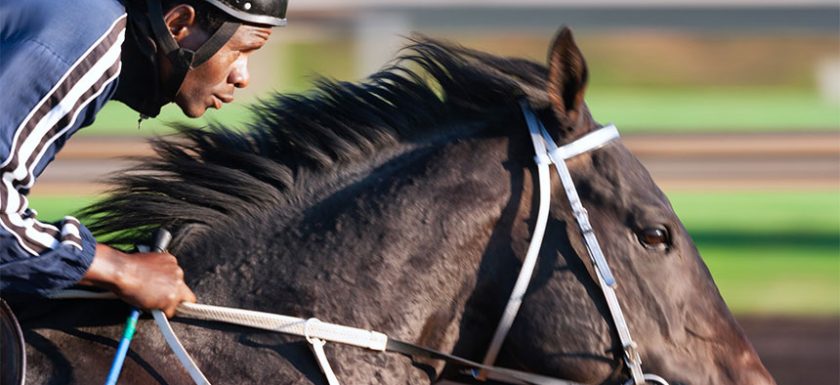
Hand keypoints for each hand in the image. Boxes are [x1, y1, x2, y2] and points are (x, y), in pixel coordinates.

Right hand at [80, 244, 196, 317]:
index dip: (170, 286)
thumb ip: (158, 273)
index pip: (178, 278)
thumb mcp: (149, 264)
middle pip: (183, 290)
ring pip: (179, 302)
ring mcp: (176, 286)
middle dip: (174, 296)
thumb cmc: (128, 268)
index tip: (164, 290)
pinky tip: (150, 306)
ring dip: (167, 305)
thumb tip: (157, 282)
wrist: (122, 272)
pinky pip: (170, 311)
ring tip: (152, 303)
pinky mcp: (171, 298)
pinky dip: (161, 312)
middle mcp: (177, 272)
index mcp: (172, 261)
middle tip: (161, 300)